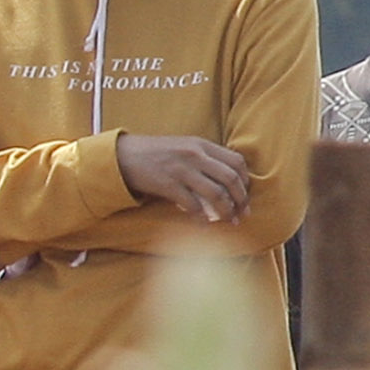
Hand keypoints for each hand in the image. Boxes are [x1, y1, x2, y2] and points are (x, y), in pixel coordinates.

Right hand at [116, 133, 250, 222]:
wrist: (124, 156)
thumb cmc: (154, 153)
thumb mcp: (183, 146)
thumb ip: (204, 157)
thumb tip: (226, 177)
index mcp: (201, 144)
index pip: (236, 161)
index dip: (246, 180)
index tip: (245, 194)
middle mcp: (195, 155)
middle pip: (231, 178)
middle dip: (241, 199)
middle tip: (243, 213)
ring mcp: (182, 170)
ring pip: (216, 193)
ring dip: (227, 211)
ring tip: (229, 221)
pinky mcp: (169, 185)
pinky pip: (193, 205)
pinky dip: (201, 217)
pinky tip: (204, 225)